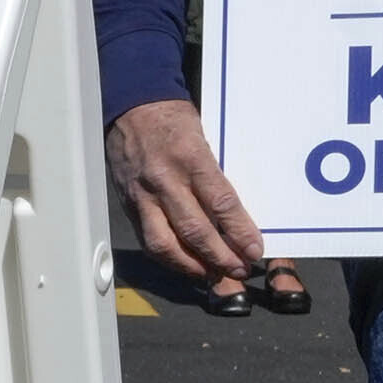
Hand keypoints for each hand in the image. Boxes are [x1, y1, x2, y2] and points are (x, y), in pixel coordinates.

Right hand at [111, 96, 290, 301]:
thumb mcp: (203, 137)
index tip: (254, 249)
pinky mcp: (129, 205)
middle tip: (239, 269)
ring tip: (212, 274)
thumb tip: (236, 212)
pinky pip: (147, 240)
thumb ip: (215, 174)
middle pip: (195, 230)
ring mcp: (143, 195)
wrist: (130, 107)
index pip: (220, 202)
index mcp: (190, 157)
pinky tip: (186, 264)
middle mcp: (164, 179)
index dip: (239, 231)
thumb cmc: (173, 120)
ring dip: (192, 265)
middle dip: (220, 256)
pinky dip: (169, 258)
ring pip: (166, 243)